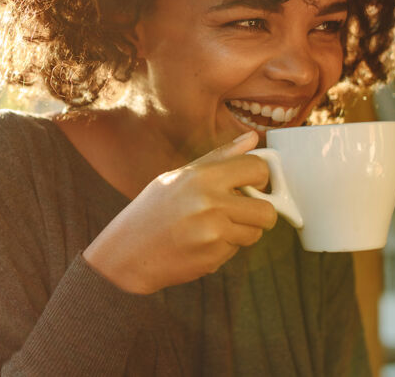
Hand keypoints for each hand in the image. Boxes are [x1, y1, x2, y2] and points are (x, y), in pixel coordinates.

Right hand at [82, 131, 277, 294]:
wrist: (127, 252)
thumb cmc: (153, 209)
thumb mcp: (180, 176)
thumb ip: (220, 158)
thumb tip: (253, 138)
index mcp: (202, 176)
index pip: (258, 169)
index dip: (261, 178)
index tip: (253, 185)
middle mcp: (210, 203)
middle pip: (267, 210)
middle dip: (261, 213)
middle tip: (242, 212)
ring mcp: (213, 233)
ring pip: (255, 233)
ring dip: (242, 232)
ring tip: (214, 227)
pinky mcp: (213, 257)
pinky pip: (236, 250)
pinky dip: (224, 247)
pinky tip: (200, 243)